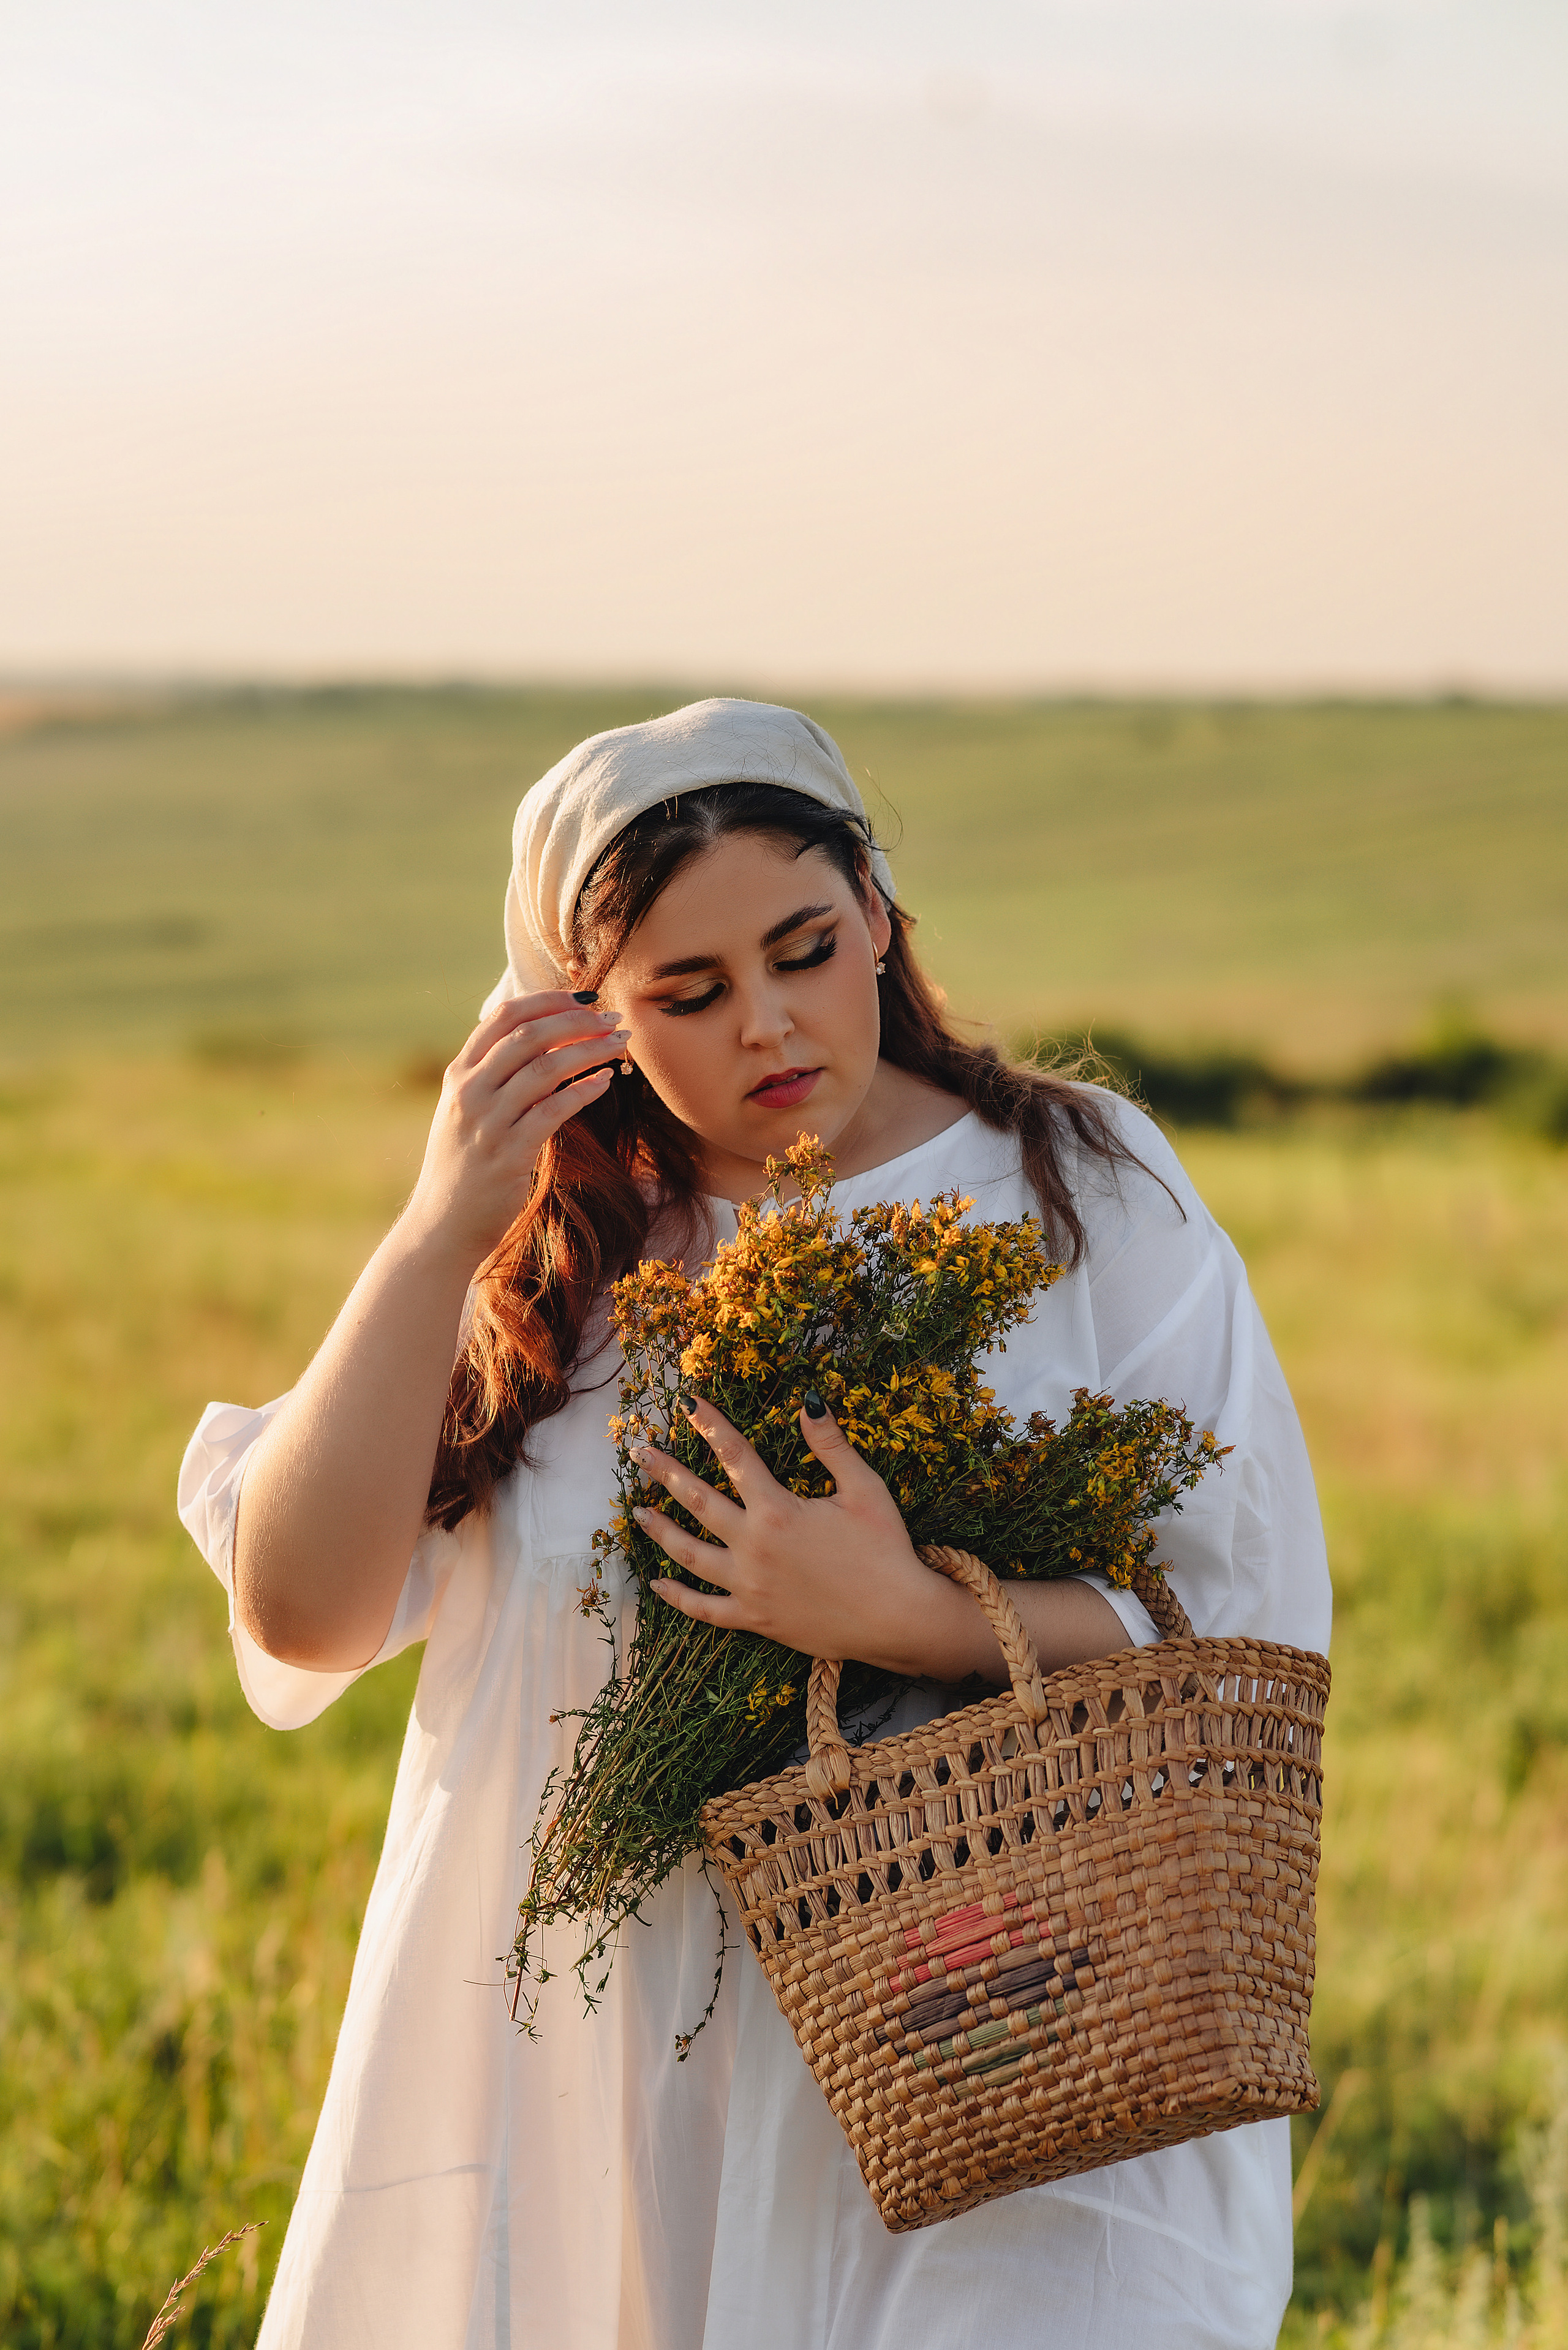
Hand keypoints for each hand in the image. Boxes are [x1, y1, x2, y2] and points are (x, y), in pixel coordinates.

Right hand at [403, 991, 627, 1272]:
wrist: (442, 1226)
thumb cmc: (464, 1167)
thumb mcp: (467, 1112)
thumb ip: (493, 1077)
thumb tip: (543, 1042)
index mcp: (458, 1074)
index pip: (504, 1016)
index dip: (549, 1000)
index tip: (584, 998)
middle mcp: (469, 1091)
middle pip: (530, 1035)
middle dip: (578, 1021)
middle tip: (613, 1019)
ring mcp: (488, 1122)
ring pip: (546, 1068)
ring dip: (590, 1050)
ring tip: (620, 1045)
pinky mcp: (509, 1153)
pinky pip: (554, 1110)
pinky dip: (585, 1090)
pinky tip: (606, 1081)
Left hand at [632, 1394, 944, 1673]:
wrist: (896, 1618)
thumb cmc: (885, 1550)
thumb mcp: (864, 1489)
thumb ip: (831, 1445)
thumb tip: (809, 1401)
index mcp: (777, 1510)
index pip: (734, 1455)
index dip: (709, 1424)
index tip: (686, 1402)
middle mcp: (753, 1546)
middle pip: (697, 1501)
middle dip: (665, 1472)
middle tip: (640, 1452)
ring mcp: (749, 1586)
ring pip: (690, 1554)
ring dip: (661, 1530)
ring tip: (637, 1512)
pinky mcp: (754, 1619)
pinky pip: (704, 1609)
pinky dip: (677, 1597)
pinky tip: (656, 1583)